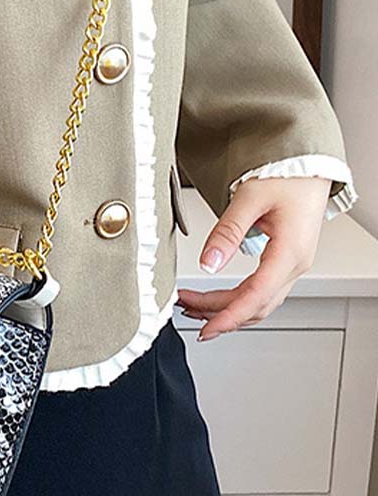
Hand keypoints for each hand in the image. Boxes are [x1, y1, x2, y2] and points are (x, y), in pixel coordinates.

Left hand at [175, 177, 330, 341]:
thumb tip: (207, 264)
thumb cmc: (288, 175)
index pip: (256, 297)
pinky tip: (214, 298)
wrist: (310, 165)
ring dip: (225, 308)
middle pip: (255, 305)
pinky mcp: (284, 260)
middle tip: (185, 309)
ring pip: (258, 301)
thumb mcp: (249, 198)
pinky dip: (236, 298)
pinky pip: (260, 289)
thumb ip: (227, 232)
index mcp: (290, 252)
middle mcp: (295, 263)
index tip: (206, 330)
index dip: (228, 317)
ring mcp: (292, 264)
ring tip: (192, 306)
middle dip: (218, 314)